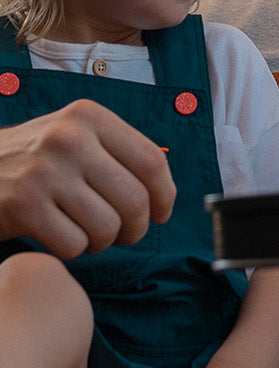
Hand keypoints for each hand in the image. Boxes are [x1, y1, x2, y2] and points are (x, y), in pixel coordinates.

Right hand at [0, 99, 174, 257]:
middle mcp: (69, 138)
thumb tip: (163, 190)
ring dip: (104, 242)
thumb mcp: (74, 134)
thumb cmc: (35, 159)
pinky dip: (75, 250)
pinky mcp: (23, 206)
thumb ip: (117, 152)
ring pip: (106, 226)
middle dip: (137, 227)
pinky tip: (64, 238)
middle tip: (126, 234)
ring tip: (91, 235)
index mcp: (90, 116)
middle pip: (134, 198)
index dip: (164, 195)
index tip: (161, 213)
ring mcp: (45, 171)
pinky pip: (74, 245)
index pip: (151, 160)